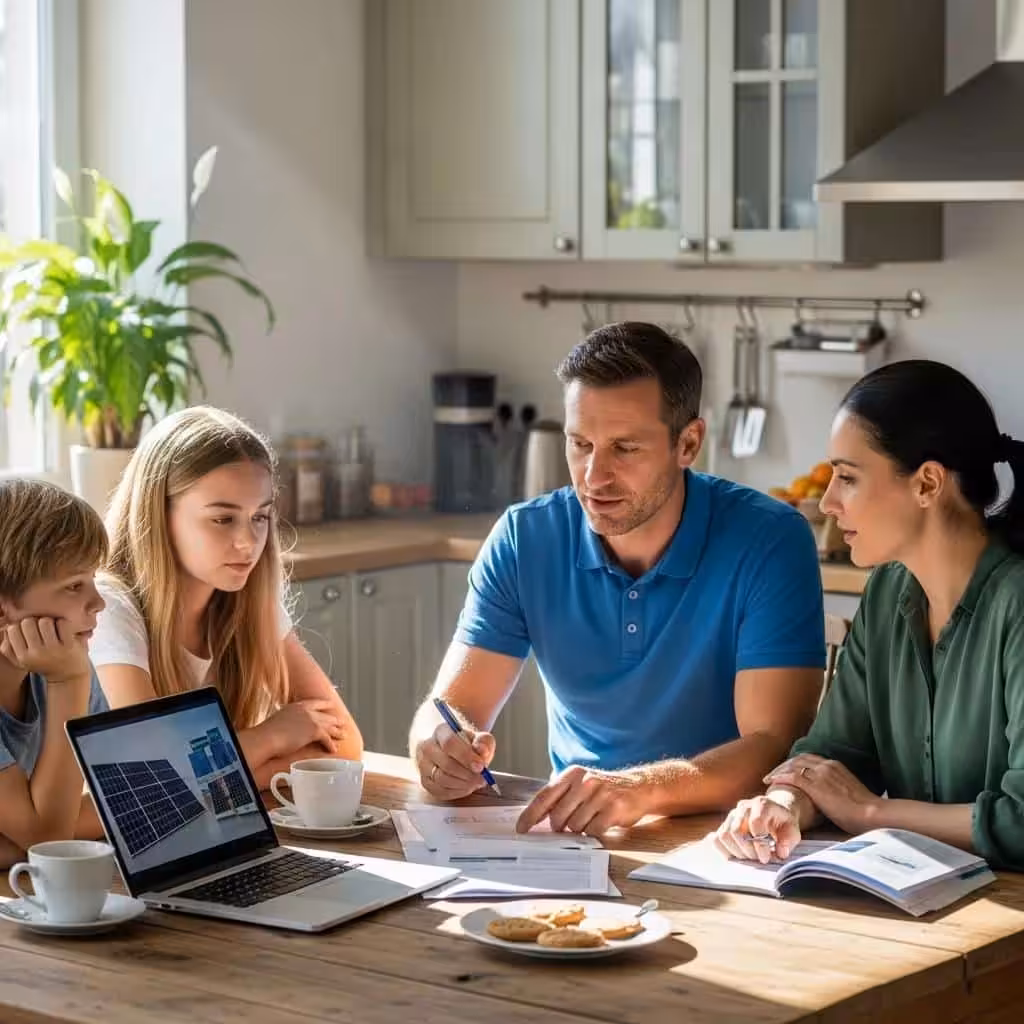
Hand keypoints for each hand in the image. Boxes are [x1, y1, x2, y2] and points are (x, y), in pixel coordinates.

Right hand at [0, 618, 89, 683]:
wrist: (67, 676)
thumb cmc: (42, 663)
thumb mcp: (21, 660)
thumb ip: (9, 646)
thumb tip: (7, 627)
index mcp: (22, 657)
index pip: (12, 629)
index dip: (20, 625)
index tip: (28, 630)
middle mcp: (36, 654)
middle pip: (28, 622)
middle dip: (34, 621)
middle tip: (40, 628)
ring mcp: (54, 649)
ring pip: (44, 621)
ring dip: (48, 621)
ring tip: (51, 629)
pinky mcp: (69, 645)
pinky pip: (62, 623)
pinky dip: (63, 623)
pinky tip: (63, 631)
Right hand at [265, 699, 344, 755]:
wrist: (267, 737)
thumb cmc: (267, 732)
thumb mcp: (279, 719)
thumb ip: (288, 719)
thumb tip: (288, 725)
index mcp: (298, 705)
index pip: (316, 702)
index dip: (325, 705)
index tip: (331, 705)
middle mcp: (307, 710)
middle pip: (326, 715)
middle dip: (335, 720)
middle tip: (342, 723)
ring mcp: (312, 719)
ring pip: (329, 726)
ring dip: (337, 732)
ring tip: (343, 736)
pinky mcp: (314, 731)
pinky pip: (327, 738)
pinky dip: (331, 745)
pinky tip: (333, 749)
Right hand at [416, 721, 495, 799]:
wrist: (451, 749)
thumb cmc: (467, 744)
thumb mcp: (479, 737)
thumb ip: (483, 742)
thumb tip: (482, 751)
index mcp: (441, 731)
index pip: (450, 743)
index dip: (466, 756)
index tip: (481, 766)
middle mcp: (427, 747)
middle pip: (445, 764)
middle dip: (467, 774)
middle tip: (483, 778)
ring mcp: (423, 765)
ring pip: (441, 779)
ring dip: (463, 784)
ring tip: (476, 782)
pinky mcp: (425, 781)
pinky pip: (440, 791)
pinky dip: (457, 792)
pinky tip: (467, 787)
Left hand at [515, 765, 646, 835]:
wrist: (639, 787)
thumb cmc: (604, 789)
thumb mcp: (580, 784)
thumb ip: (560, 796)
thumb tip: (535, 816)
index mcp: (572, 774)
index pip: (545, 796)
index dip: (531, 815)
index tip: (521, 829)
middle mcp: (585, 781)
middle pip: (558, 816)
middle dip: (560, 826)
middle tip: (571, 824)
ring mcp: (600, 794)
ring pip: (575, 826)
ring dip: (581, 828)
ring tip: (592, 818)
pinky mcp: (614, 808)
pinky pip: (593, 831)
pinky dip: (595, 831)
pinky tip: (603, 822)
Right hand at [714, 795, 802, 862]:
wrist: (774, 814)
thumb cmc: (783, 823)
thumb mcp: (793, 830)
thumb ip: (789, 840)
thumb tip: (780, 852)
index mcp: (762, 804)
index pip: (755, 824)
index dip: (760, 844)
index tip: (766, 858)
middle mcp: (744, 806)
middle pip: (736, 830)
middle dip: (748, 850)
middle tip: (758, 859)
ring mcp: (732, 814)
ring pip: (724, 835)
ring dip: (736, 852)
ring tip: (750, 857)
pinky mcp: (725, 824)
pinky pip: (716, 838)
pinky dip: (724, 850)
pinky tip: (737, 856)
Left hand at [764, 753, 878, 833]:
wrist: (872, 813)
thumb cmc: (864, 810)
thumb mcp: (848, 792)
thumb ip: (837, 788)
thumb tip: (830, 796)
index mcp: (835, 765)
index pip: (809, 758)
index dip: (795, 763)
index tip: (786, 769)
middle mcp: (827, 765)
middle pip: (798, 759)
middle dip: (784, 765)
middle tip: (773, 773)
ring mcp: (821, 774)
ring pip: (792, 765)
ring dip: (779, 770)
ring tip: (769, 778)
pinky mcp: (816, 786)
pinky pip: (792, 777)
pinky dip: (780, 777)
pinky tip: (772, 782)